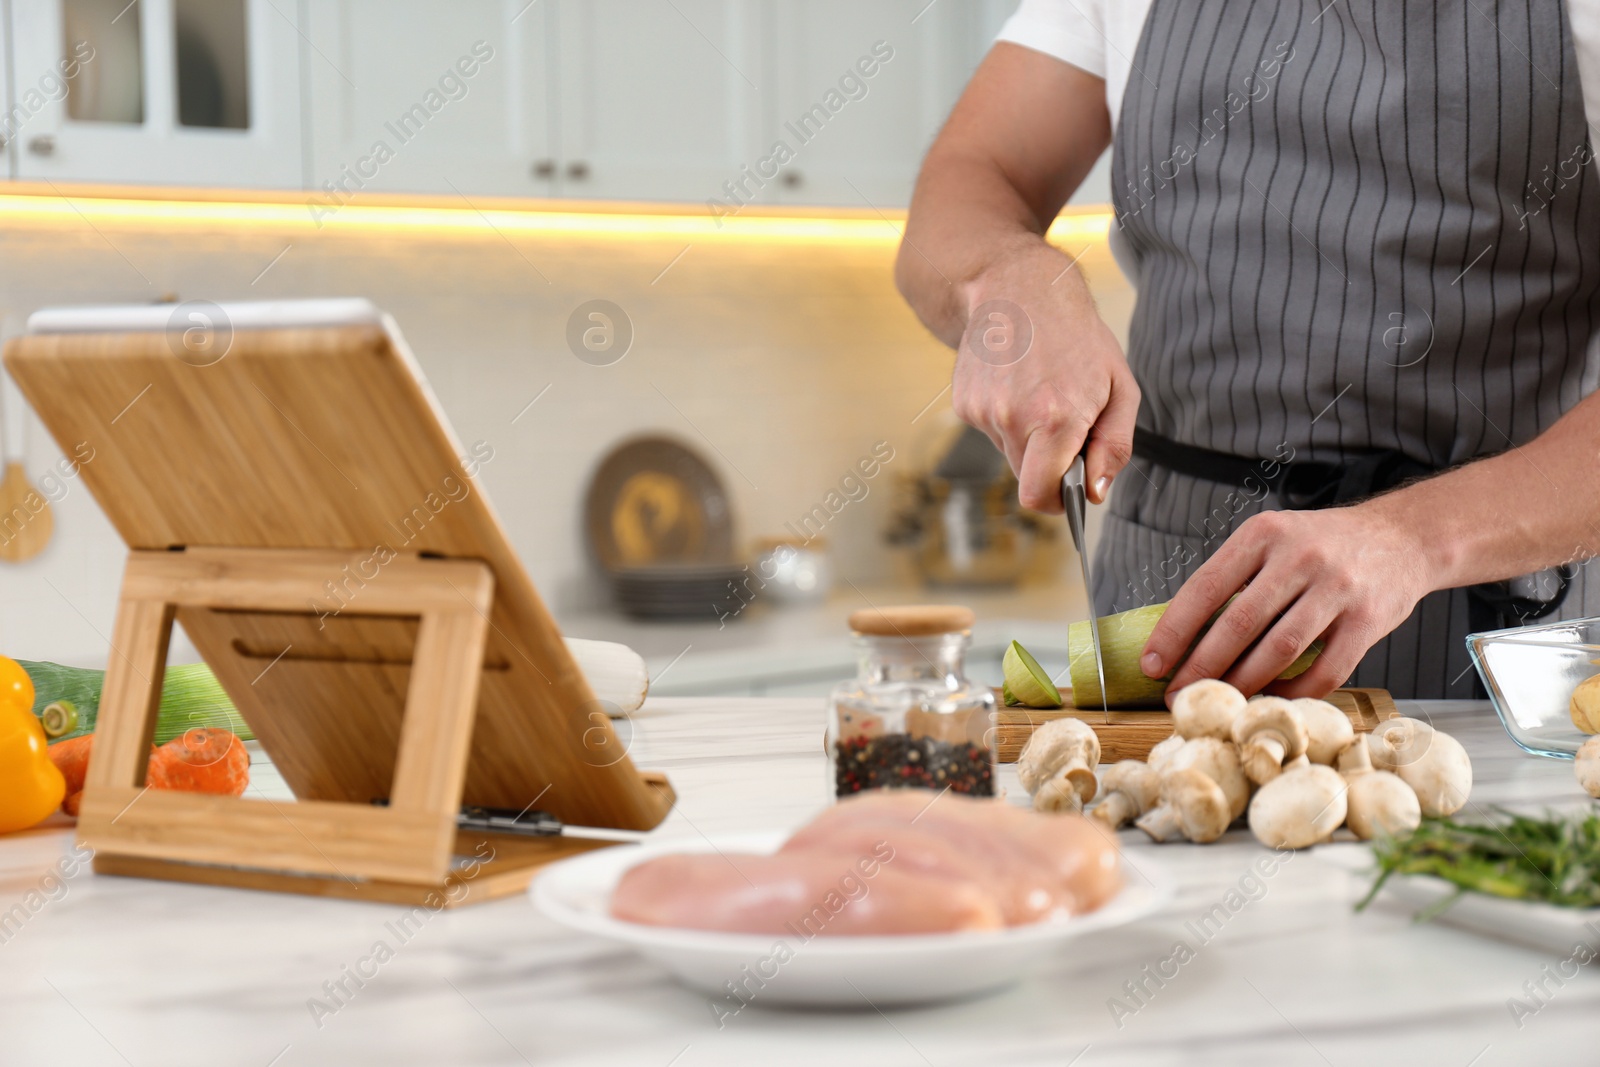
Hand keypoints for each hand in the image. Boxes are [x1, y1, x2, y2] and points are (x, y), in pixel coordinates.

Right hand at [951, 244, 1138, 512]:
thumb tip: (1094, 493)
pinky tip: (1015, 382)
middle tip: (1063, 423)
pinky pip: (991, 430)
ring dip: (1026, 436)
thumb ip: (1114, 447)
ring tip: (1038, 391)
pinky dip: (1006, 417)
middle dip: (1046, 464)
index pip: (1040, 495)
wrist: (1019, 288)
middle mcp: (1013, 418)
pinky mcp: (963, 403)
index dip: (1057, 500)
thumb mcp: (1120, 387)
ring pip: (1008, 452)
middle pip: (1025, 478)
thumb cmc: (1078, 337)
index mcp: (1056, 418)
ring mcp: (983, 410)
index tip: (1070, 487)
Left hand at [1140, 503, 1436, 699]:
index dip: (1174, 631)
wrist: (1403, 538)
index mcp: (1263, 534)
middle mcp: (1299, 557)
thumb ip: (1235, 577)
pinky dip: (1294, 691)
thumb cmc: (1323, 545)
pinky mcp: (1368, 620)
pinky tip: (1273, 698)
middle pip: (1238, 624)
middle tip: (1177, 696)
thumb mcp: (1273, 540)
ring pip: (1278, 650)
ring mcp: (1337, 588)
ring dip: (1243, 683)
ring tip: (1220, 703)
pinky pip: (1326, 670)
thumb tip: (1182, 635)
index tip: (1152, 665)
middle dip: (1201, 667)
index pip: (1205, 587)